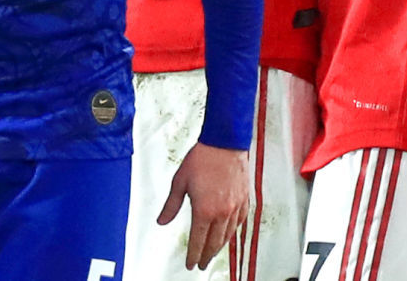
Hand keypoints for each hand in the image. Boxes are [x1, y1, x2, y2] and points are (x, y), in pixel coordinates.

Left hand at [158, 141, 250, 269]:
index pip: (198, 241)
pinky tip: (229, 233)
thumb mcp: (180, 182)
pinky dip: (233, 231)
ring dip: (219, 246)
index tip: (191, 264)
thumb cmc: (202, 159)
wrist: (224, 143)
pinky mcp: (244, 198)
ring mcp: (235, 206)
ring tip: (213, 252)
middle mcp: (221, 212)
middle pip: (214, 242)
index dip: (194, 255)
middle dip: (206, 255)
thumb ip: (171, 205)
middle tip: (202, 264)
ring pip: (228, 234)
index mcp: (204, 210)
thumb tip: (162, 221)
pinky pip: (239, 221)